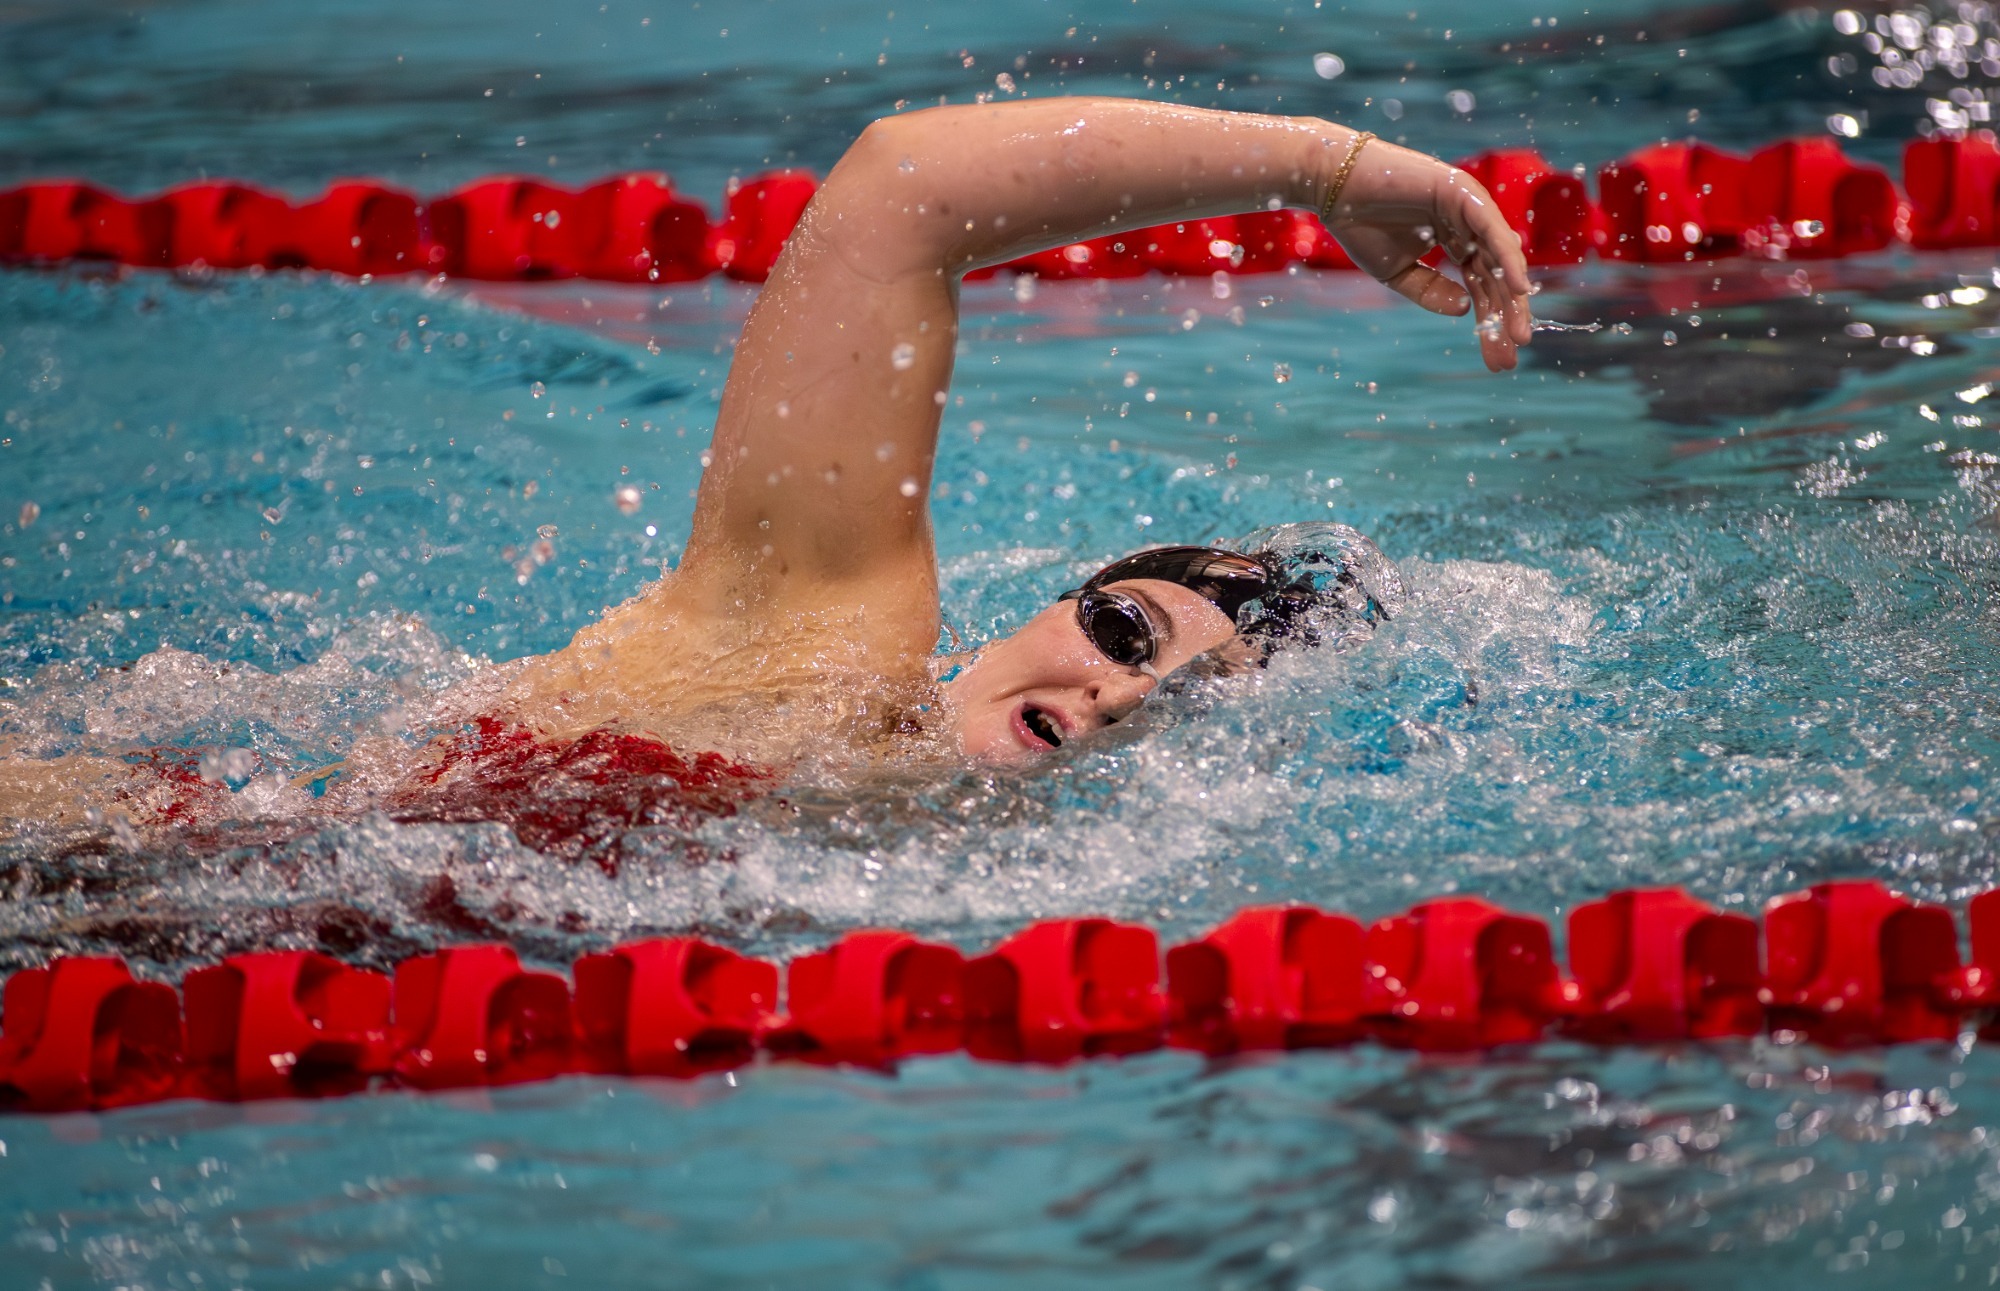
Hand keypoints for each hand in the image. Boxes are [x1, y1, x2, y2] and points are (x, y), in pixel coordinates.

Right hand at [1321, 135, 1534, 371]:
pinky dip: (1508, 259)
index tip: (1498, 359)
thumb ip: (1430, 291)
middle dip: (1504, 317)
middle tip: (1511, 357)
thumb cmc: (1361, 224)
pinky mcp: (1464, 192)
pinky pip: (1492, 232)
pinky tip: (1518, 289)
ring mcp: (1470, 207)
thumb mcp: (1397, 272)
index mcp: (1455, 240)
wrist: (1336, 188)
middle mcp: (1468, 224)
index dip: (1490, 322)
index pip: (1480, 285)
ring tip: (1519, 334)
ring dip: (1512, 296)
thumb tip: (1464, 311)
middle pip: (1495, 277)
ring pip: (1500, 258)